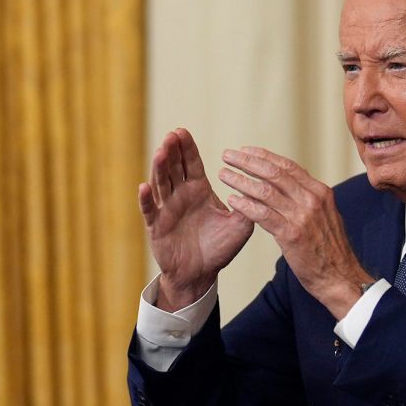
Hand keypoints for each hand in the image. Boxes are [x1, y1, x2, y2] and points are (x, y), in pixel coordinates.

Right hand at [138, 128, 253, 310]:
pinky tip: (144, 187)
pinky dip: (146, 199)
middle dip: (172, 151)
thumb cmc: (219, 248)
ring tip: (161, 152)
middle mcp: (180, 195)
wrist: (201, 274)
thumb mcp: (240, 226)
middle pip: (174, 167)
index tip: (182, 131)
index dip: (187, 148)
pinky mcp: (156, 226)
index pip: (191, 164)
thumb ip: (249, 207)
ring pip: (161, 184)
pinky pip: (149, 211)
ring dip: (159, 168)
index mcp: (199, 191)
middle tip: (172, 135)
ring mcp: (166, 209)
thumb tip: (261, 189)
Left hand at [218, 146, 371, 318]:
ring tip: (224, 175)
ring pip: (265, 191)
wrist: (341, 277)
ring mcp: (302, 216)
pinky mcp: (292, 235)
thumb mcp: (325, 216)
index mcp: (320, 192)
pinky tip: (232, 200)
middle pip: (274, 173)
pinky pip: (263, 214)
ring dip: (241, 180)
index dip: (264, 156)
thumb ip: (308, 200)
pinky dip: (245, 205)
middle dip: (248, 162)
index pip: (288, 166)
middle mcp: (312, 199)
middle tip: (228, 156)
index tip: (245, 151)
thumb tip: (290, 187)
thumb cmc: (330, 251)